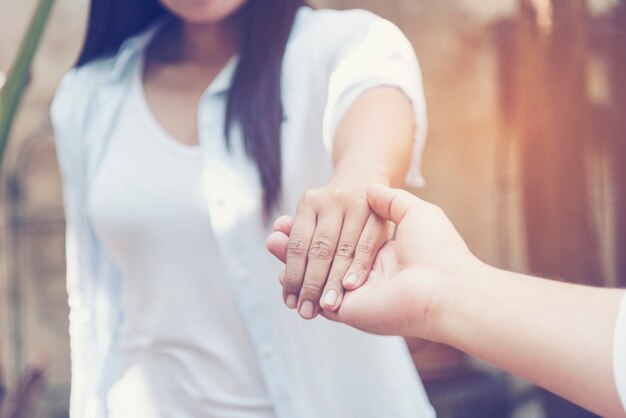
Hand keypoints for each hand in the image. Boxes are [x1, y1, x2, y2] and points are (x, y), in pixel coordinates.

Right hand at [267, 184, 477, 337]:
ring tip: (271, 243)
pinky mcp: (347, 308)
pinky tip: (281, 268)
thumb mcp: (414, 212)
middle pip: (319, 256)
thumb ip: (389, 201)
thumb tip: (372, 188)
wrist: (445, 283)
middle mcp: (361, 271)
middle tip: (273, 234)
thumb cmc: (437, 247)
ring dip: (290, 261)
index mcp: (375, 251)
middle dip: (295, 246)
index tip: (294, 217)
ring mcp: (352, 290)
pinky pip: (315, 294)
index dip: (315, 228)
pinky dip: (297, 281)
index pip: (335, 237)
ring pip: (313, 274)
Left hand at [276, 185, 392, 319]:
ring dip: (334, 282)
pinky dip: (358, 270)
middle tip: (306, 312)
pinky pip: (367, 248)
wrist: (365, 181)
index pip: (298, 244)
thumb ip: (292, 238)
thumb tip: (271, 243)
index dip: (293, 275)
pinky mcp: (380, 215)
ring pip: (344, 251)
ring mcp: (359, 205)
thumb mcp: (310, 220)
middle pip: (320, 249)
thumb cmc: (331, 212)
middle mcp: (334, 200)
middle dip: (312, 285)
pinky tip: (350, 288)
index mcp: (310, 201)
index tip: (290, 301)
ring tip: (327, 307)